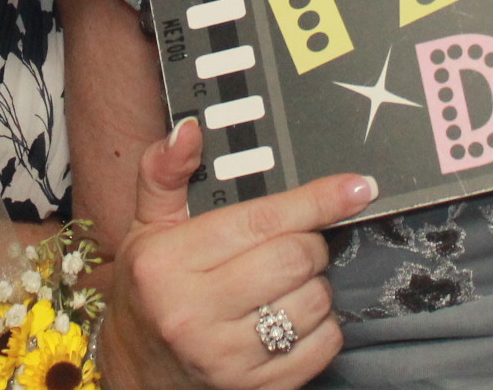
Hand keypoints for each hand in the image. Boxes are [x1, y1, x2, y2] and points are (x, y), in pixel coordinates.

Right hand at [104, 119, 373, 389]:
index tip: (357, 187)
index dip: (316, 200)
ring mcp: (225, 359)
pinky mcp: (255, 389)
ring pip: (314, 302)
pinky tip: (293, 318)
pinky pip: (323, 346)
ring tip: (286, 283)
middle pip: (295, 259)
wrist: (135, 371)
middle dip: (308, 244)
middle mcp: (192, 313)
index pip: (260, 221)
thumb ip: (165, 173)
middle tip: (292, 244)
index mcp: (167, 263)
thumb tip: (190, 129)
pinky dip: (323, 326)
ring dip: (315, 286)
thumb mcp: (145, 228)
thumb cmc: (148, 290)